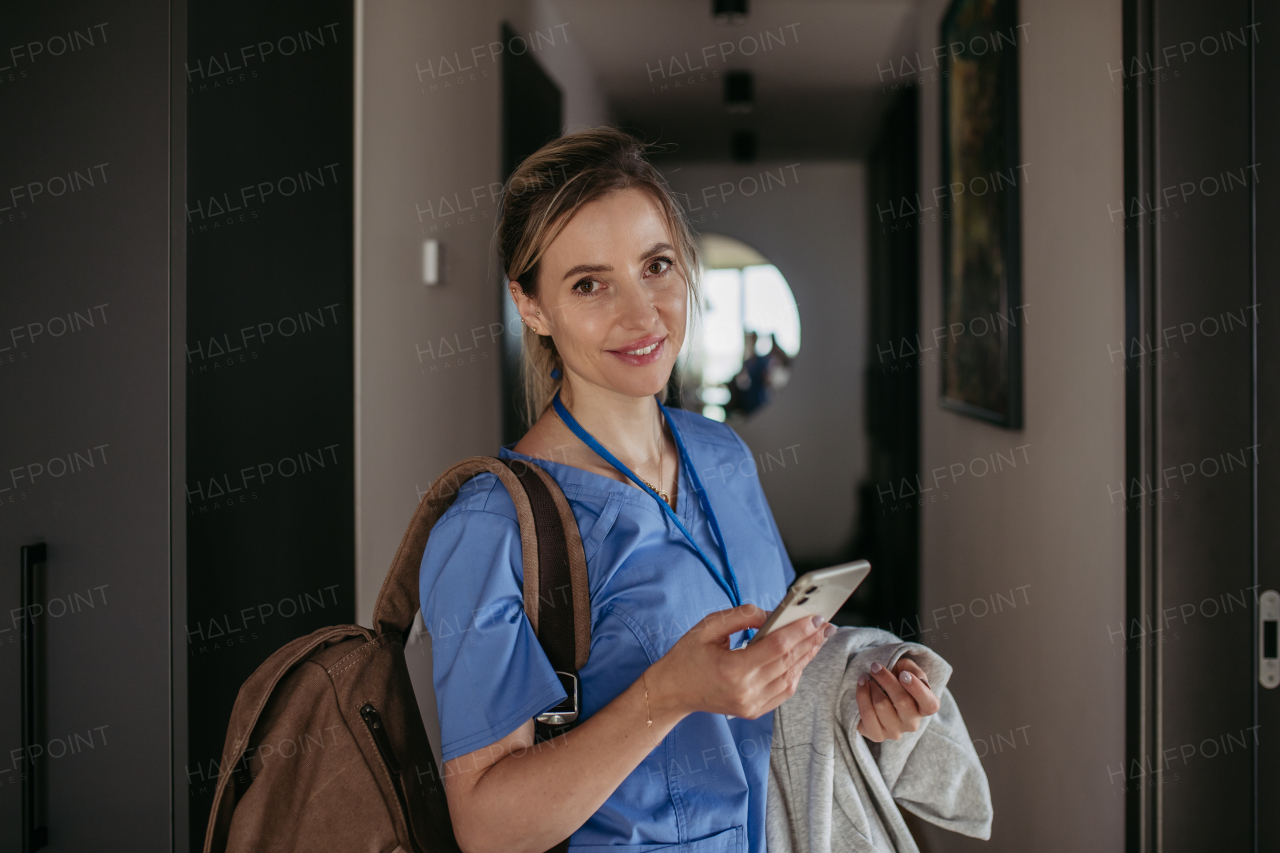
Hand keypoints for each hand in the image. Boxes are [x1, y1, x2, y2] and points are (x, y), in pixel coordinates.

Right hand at [648, 604, 833, 720]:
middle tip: (826, 624)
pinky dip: (796, 673)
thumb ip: (741, 616)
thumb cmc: (687, 656)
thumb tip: (771, 615)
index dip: (799, 630)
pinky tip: (802, 658)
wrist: (672, 691)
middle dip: (810, 640)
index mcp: (733, 669)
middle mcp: (746, 690)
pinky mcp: (754, 711)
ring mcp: (751, 704)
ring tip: (818, 638)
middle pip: (789, 662)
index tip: (815, 617)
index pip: (777, 647)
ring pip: (791, 678)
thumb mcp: (708, 627)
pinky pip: (784, 691)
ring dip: (807, 656)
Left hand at [855, 656, 940, 741]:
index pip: (930, 705)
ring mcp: (895, 732)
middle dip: (886, 680)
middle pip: (902, 701)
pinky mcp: (877, 735)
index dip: (917, 689)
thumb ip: (915, 672)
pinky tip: (861, 685)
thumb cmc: (895, 678)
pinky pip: (867, 715)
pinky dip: (862, 695)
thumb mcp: (907, 669)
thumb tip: (917, 679)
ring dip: (871, 686)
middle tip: (875, 667)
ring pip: (881, 705)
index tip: (903, 674)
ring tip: (867, 677)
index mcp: (924, 709)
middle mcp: (912, 724)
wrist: (875, 690)